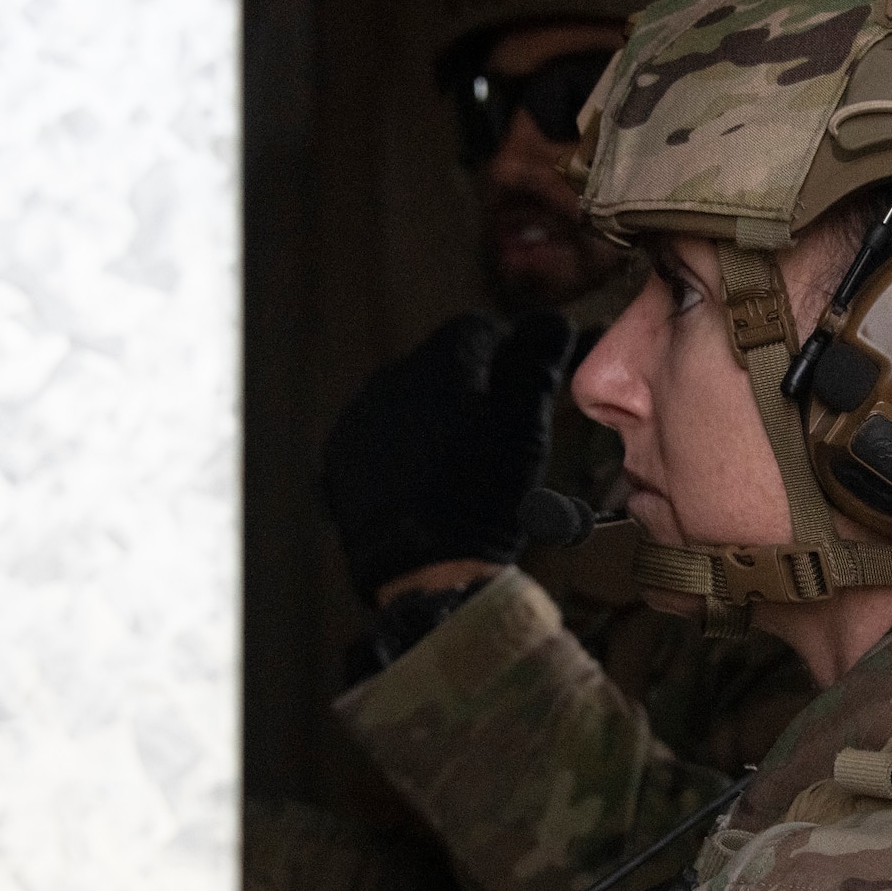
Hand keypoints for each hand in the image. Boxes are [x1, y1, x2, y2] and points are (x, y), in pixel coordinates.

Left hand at [321, 309, 573, 604]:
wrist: (425, 570)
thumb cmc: (486, 495)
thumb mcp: (525, 428)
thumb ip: (536, 366)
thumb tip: (553, 320)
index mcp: (437, 364)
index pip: (476, 330)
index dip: (508, 352)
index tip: (527, 385)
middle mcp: (388, 380)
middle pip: (438, 363)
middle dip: (470, 384)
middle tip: (499, 430)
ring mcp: (357, 420)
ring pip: (406, 398)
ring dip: (433, 414)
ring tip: (461, 461)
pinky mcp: (339, 460)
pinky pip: (378, 436)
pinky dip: (402, 447)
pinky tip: (424, 479)